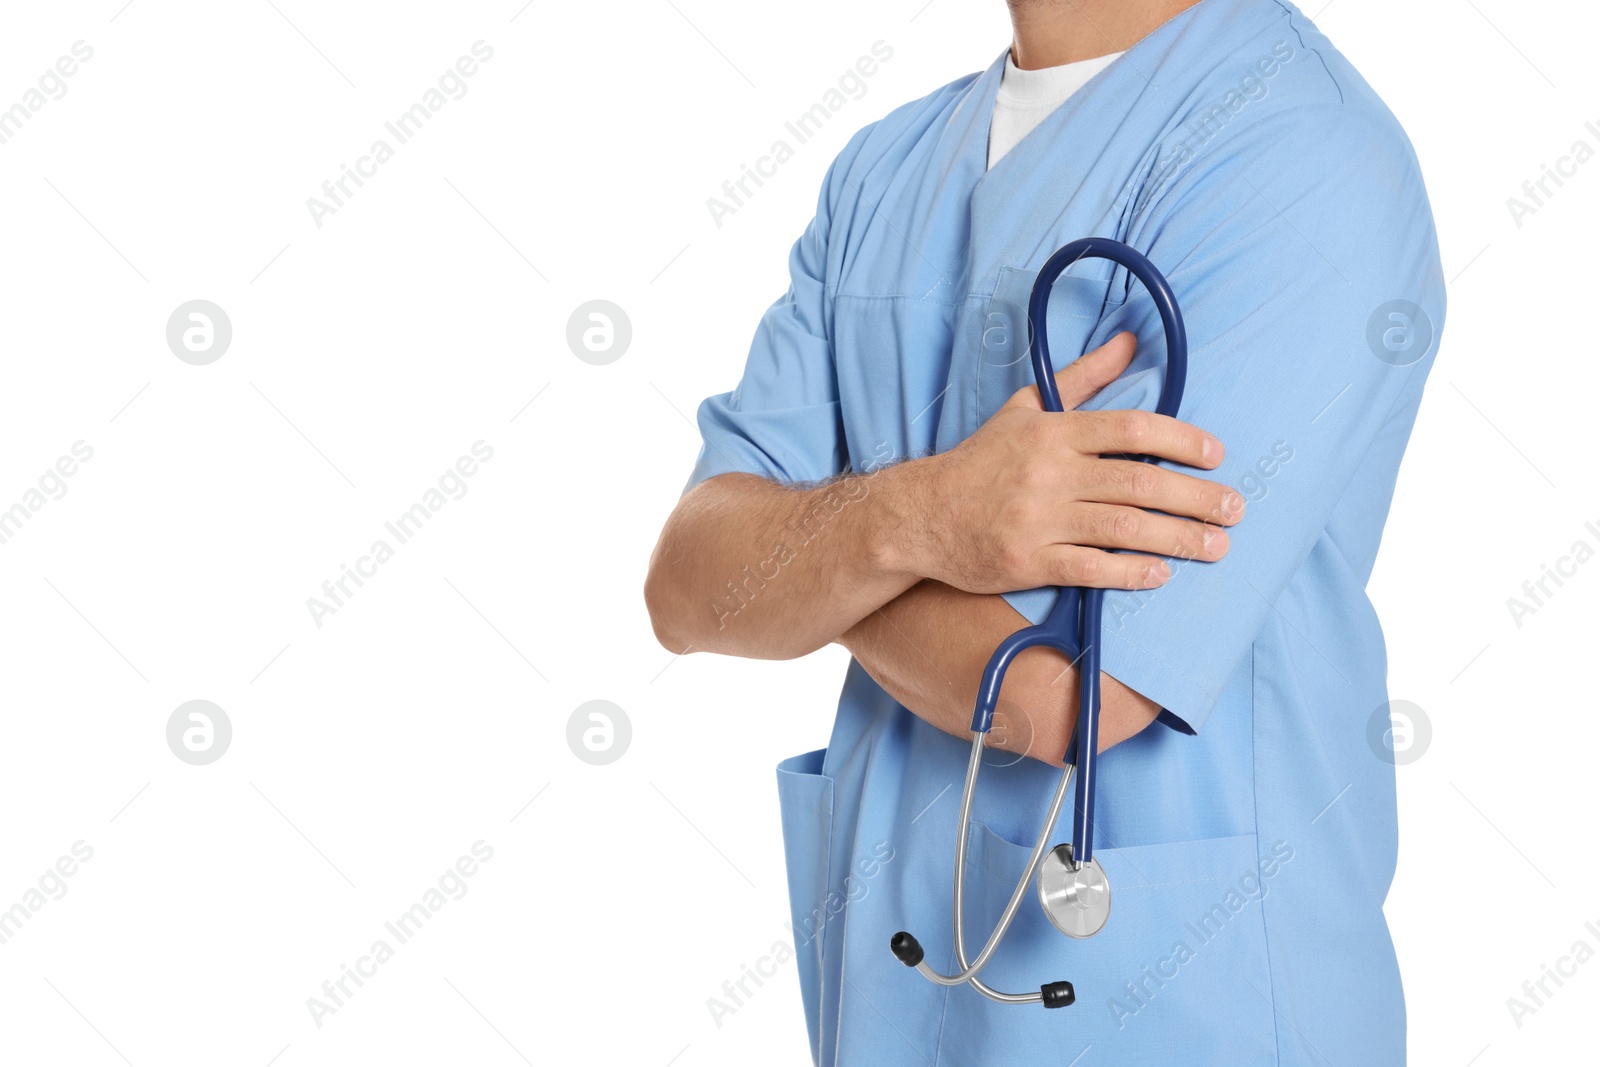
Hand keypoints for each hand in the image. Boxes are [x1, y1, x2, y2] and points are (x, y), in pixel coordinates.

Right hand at [902, 332, 1243, 592]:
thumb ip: (1083, 377)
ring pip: (1124, 528)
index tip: (1216, 456)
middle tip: (1235, 509)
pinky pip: (1090, 568)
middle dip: (1196, 498)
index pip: (1131, 429)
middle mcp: (1049, 474)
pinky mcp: (1027, 561)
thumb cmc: (981, 461)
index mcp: (1053, 432)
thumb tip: (1130, 340)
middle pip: (1139, 483)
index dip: (1181, 441)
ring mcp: (1038, 520)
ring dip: (1178, 539)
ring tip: (1215, 546)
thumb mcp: (1028, 408)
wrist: (920, 515)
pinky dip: (1131, 572)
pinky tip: (1161, 573)